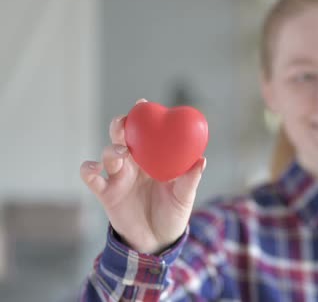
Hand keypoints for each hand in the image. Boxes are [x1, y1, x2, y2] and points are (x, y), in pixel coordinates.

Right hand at [80, 99, 205, 253]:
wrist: (158, 241)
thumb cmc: (173, 213)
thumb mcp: (185, 196)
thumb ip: (190, 179)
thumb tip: (201, 160)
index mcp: (153, 158)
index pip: (145, 132)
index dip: (141, 116)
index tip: (142, 104)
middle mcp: (134, 163)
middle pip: (121, 136)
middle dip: (120, 125)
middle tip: (125, 124)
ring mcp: (118, 177)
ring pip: (108, 153)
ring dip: (112, 150)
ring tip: (122, 155)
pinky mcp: (106, 193)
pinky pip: (91, 177)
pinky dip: (88, 169)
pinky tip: (95, 169)